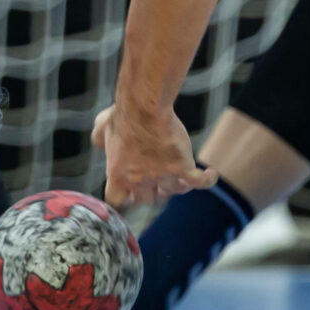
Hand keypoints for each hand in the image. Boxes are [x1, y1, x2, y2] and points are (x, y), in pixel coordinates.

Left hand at [94, 102, 215, 206]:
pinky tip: (210, 174)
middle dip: (152, 191)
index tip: (131, 190)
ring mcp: (162, 177)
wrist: (144, 108)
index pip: (118, 201)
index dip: (126, 196)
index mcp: (118, 176)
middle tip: (157, 179)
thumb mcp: (101, 127)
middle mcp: (140, 182)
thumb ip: (99, 139)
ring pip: (173, 191)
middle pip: (148, 199)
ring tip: (181, 174)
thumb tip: (98, 142)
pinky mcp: (182, 168)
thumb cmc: (122, 116)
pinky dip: (206, 180)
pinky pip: (199, 182)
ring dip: (176, 184)